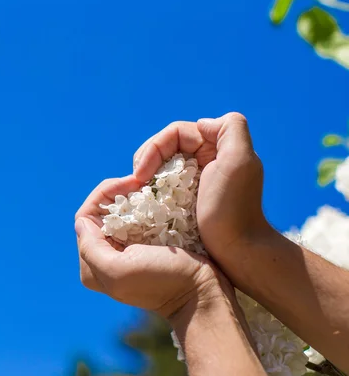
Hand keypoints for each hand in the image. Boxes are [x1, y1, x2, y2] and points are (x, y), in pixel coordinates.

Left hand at [74, 175, 221, 317]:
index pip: (85, 219)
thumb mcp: (118, 269)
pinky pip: (136, 219)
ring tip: (147, 186)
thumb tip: (81, 222)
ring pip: (119, 214)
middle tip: (139, 182)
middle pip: (100, 214)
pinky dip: (143, 205)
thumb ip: (91, 249)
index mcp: (93, 267)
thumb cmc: (161, 281)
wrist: (201, 293)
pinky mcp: (146, 247)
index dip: (102, 196)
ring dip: (130, 197)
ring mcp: (126, 253)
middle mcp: (105, 260)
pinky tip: (154, 198)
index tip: (129, 184)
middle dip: (117, 194)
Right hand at [132, 113, 267, 261]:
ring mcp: (198, 179)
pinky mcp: (188, 198)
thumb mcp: (239, 161)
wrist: (237, 251)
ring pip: (163, 164)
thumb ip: (230, 128)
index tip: (140, 174)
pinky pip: (164, 184)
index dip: (154, 148)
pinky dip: (151, 188)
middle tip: (135, 182)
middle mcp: (209, 159)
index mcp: (218, 146)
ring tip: (137, 191)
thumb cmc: (233, 210)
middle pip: (166, 146)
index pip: (175, 133)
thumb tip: (201, 124)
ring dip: (146, 174)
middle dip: (146, 159)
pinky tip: (145, 199)